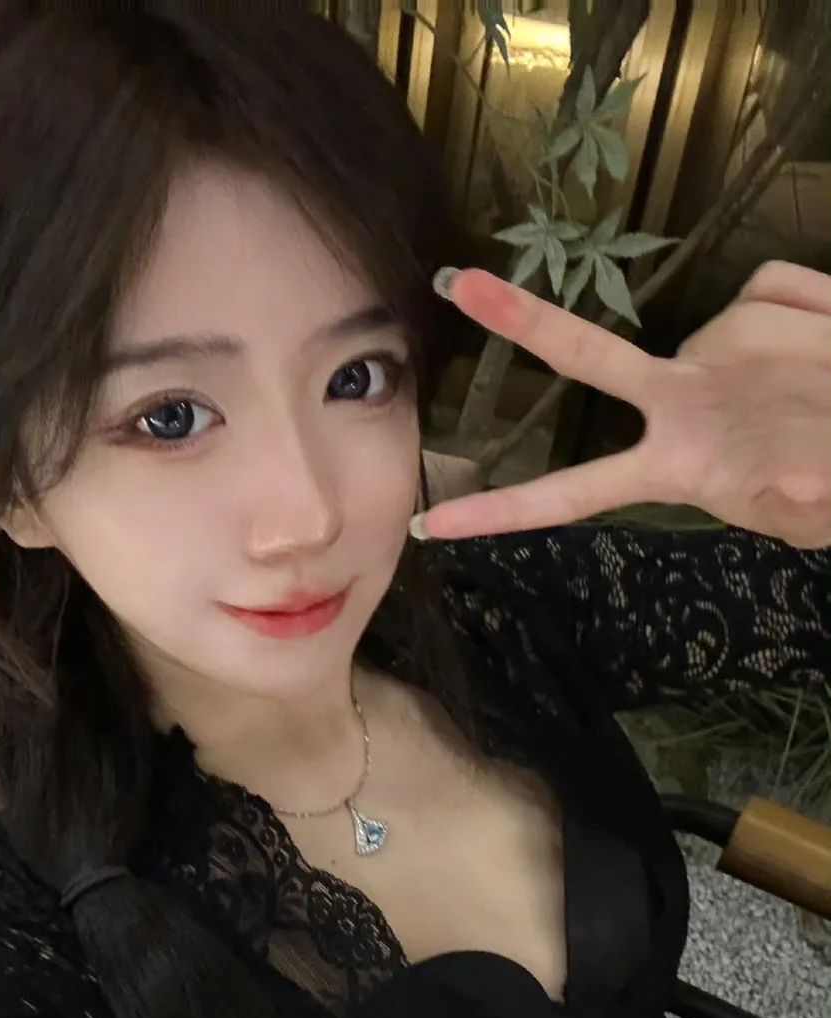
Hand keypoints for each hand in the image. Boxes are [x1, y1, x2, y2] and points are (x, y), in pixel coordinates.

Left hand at [414, 260, 830, 548]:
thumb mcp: (808, 509)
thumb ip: (788, 497)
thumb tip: (788, 476)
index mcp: (678, 464)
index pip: (578, 491)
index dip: (508, 509)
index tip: (435, 524)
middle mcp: (683, 400)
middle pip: (592, 357)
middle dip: (524, 321)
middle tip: (453, 283)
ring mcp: (720, 348)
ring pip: (743, 328)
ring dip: (803, 356)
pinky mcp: (766, 300)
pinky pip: (785, 293)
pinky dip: (821, 315)